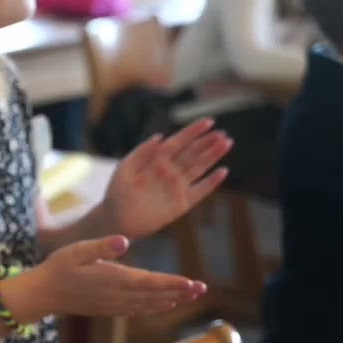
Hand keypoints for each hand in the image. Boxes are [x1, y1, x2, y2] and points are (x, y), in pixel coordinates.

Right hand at [8, 235, 206, 319]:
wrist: (41, 295)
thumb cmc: (57, 268)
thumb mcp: (76, 250)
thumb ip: (101, 246)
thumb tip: (124, 241)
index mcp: (112, 278)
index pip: (149, 282)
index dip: (172, 283)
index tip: (192, 283)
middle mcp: (116, 294)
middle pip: (154, 295)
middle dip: (179, 292)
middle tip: (202, 290)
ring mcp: (112, 304)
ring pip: (148, 304)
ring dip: (170, 300)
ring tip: (190, 297)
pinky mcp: (107, 308)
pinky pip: (136, 310)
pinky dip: (153, 308)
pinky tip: (163, 306)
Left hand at [101, 118, 231, 240]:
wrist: (116, 220)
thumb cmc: (117, 193)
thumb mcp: (125, 169)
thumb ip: (141, 152)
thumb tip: (159, 137)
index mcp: (156, 160)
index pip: (178, 142)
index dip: (193, 131)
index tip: (209, 121)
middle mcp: (169, 171)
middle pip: (193, 153)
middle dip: (208, 142)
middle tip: (223, 133)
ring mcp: (177, 187)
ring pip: (199, 167)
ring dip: (213, 156)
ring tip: (227, 143)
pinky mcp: (182, 204)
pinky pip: (200, 191)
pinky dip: (211, 182)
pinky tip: (222, 172)